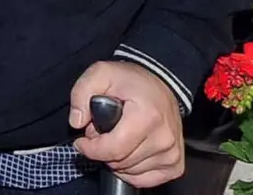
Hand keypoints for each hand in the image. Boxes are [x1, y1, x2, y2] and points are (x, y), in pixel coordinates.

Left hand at [72, 60, 185, 186]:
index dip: (91, 149)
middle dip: (103, 151)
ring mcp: (172, 153)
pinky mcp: (175, 164)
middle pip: (120, 162)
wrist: (161, 83)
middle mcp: (164, 138)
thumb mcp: (101, 73)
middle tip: (103, 133)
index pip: (113, 149)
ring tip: (118, 137)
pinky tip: (130, 152)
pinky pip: (145, 180)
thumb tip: (77, 122)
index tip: (82, 141)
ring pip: (131, 172)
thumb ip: (81, 93)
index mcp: (148, 117)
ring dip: (117, 160)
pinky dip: (132, 171)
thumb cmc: (131, 81)